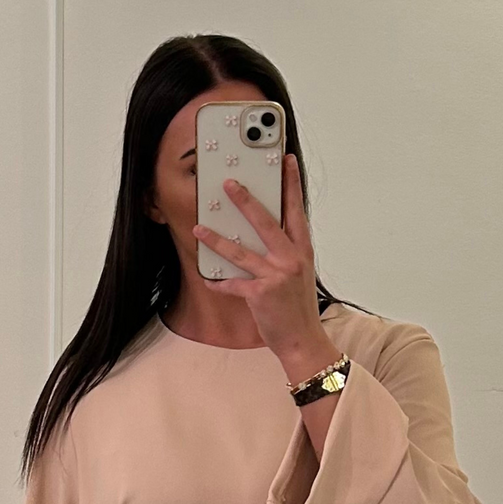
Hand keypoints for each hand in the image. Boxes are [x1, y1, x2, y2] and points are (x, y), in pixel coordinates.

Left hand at [193, 153, 328, 367]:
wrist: (303, 341)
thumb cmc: (299, 309)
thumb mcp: (299, 275)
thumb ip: (286, 253)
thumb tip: (266, 236)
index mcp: (302, 251)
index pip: (296, 210)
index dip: (291, 184)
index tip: (286, 162)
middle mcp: (291, 259)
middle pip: (266, 222)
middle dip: (245, 200)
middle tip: (229, 184)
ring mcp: (276, 276)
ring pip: (240, 251)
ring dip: (216, 239)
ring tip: (199, 228)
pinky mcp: (260, 294)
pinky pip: (233, 283)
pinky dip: (218, 282)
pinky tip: (207, 278)